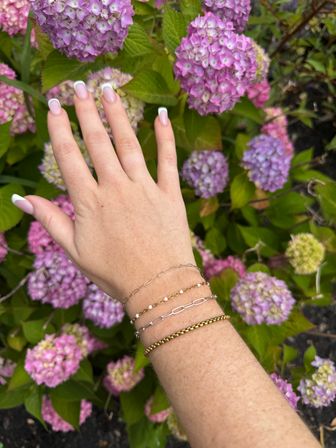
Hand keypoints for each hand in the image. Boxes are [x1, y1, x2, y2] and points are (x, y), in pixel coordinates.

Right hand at [17, 82, 194, 299]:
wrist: (157, 286)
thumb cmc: (114, 272)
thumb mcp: (75, 250)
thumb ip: (50, 220)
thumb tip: (20, 198)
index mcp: (90, 202)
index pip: (69, 157)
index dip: (59, 129)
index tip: (53, 106)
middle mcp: (115, 188)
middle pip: (97, 143)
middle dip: (85, 111)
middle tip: (78, 86)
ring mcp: (144, 189)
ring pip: (128, 144)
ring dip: (117, 114)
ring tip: (108, 89)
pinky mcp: (169, 194)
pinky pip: (167, 160)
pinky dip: (164, 137)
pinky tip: (161, 115)